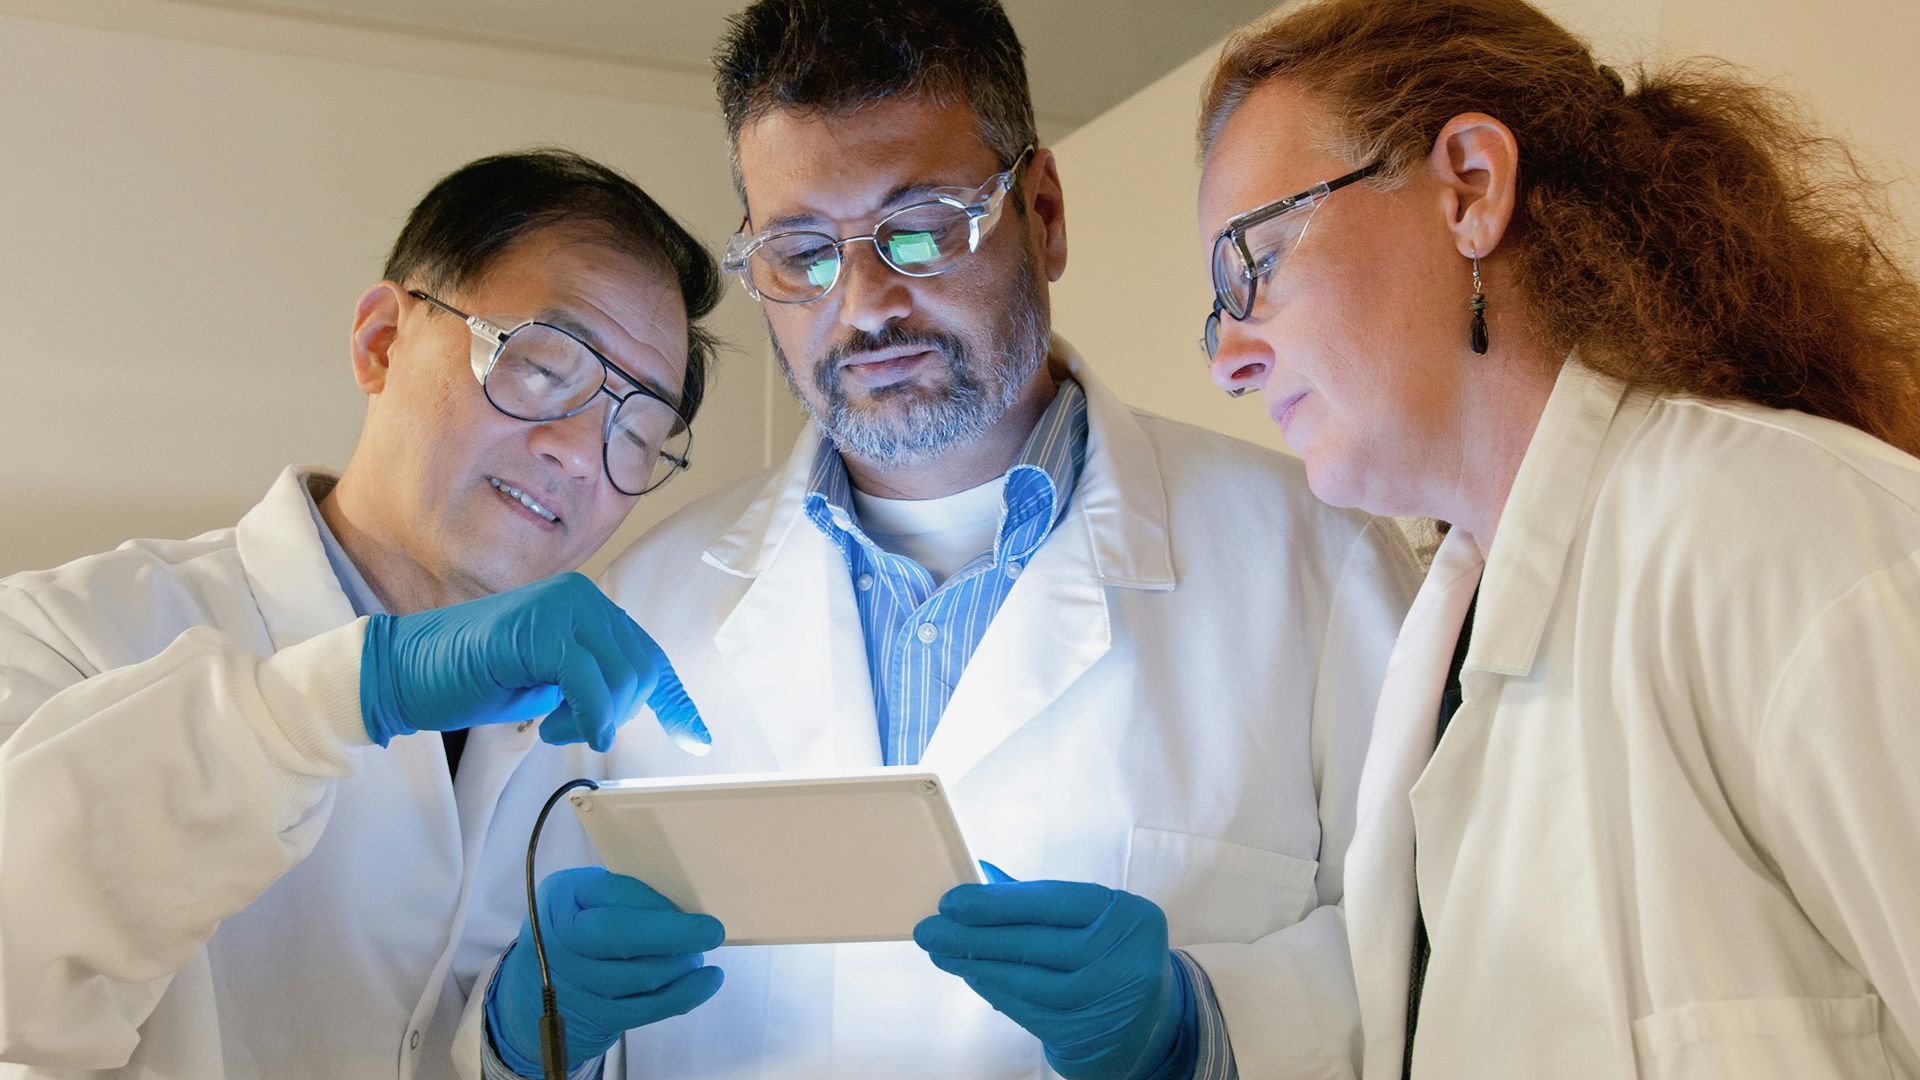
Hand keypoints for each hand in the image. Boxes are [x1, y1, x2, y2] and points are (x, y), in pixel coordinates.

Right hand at [358, 572, 708, 752]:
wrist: (404, 671)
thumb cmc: (474, 678)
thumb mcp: (550, 682)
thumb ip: (593, 680)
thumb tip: (632, 702)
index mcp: (587, 607)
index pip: (649, 654)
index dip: (675, 700)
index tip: (695, 739)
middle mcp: (581, 597)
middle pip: (643, 670)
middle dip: (620, 713)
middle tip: (574, 728)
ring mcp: (560, 608)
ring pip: (621, 678)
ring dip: (596, 718)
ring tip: (553, 726)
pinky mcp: (537, 631)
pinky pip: (589, 683)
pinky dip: (587, 716)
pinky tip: (561, 730)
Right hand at [487, 868, 725, 1073]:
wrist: (536, 990)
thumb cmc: (579, 929)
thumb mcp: (586, 900)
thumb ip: (623, 895)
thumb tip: (686, 900)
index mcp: (560, 897)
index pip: (610, 893)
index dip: (653, 901)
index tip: (690, 904)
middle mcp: (558, 939)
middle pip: (616, 935)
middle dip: (670, 934)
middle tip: (712, 932)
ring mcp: (571, 982)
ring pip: (636, 975)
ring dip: (679, 965)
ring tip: (698, 955)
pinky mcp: (591, 1016)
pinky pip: (643, 1009)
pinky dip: (681, 995)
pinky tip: (705, 982)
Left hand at [914, 877, 1196, 1079]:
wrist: (1151, 1024)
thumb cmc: (1111, 957)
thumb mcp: (1094, 921)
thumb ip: (1043, 900)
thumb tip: (982, 877)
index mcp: (1129, 916)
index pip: (1053, 902)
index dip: (998, 903)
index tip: (952, 902)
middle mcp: (1126, 958)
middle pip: (1035, 943)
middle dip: (974, 936)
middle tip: (930, 930)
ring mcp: (1109, 1000)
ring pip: (1028, 980)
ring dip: (976, 966)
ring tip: (941, 952)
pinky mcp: (1088, 1034)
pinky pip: (1029, 1010)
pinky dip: (994, 991)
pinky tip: (971, 976)